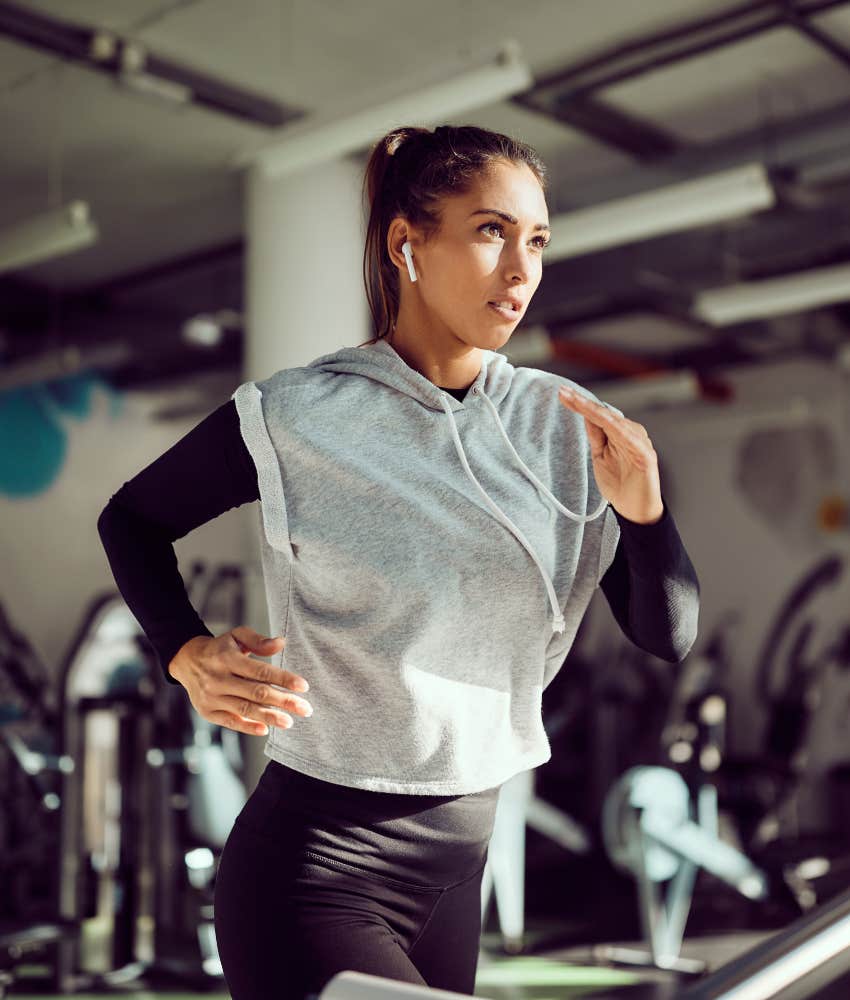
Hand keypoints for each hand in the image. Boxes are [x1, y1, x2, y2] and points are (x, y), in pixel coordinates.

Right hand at [168, 626, 312, 735]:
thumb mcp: (236, 636)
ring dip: (270, 717)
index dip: (283, 679)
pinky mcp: (208, 712)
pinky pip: (230, 722)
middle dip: (283, 701)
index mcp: (227, 659)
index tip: (303, 686)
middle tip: (305, 708)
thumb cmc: (219, 649)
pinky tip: (265, 729)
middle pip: (256, 693)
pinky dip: (248, 727)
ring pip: (245, 709)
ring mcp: (212, 697)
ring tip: (289, 722)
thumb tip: (280, 643)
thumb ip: (258, 640)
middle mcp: (218, 679)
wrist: (187, 661)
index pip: (261, 671)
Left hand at [557, 384, 663, 524]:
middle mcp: (630, 433)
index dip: (581, 404)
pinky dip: (617, 428)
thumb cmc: (619, 483)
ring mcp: (639, 443)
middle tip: (564, 392)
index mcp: (619, 433)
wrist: (634, 509)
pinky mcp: (646, 456)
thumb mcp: (600, 455)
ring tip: (578, 402)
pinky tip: (604, 419)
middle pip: (604, 414)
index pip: (598, 415)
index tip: (562, 394)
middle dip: (583, 403)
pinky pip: (630, 438)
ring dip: (596, 410)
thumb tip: (586, 414)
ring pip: (615, 422)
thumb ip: (596, 436)